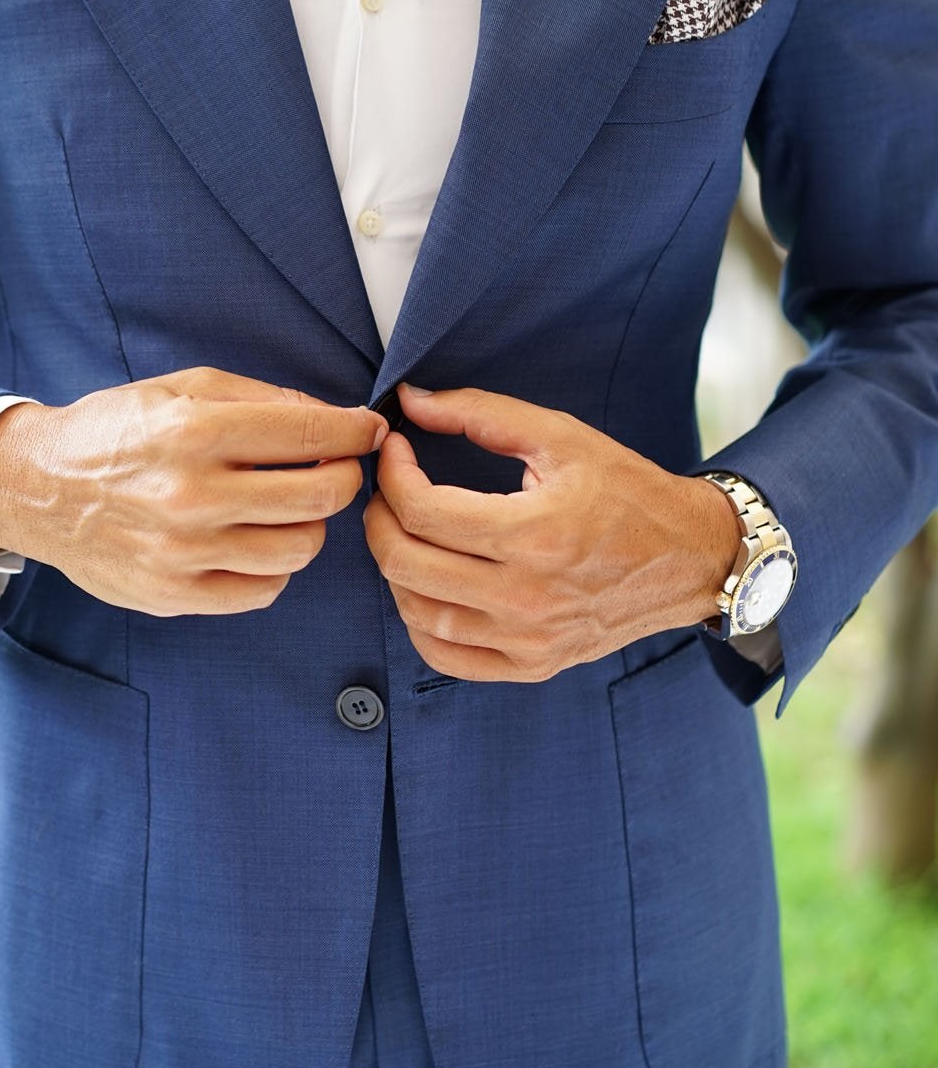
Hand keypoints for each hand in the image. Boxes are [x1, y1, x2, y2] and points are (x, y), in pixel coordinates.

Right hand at [0, 366, 387, 616]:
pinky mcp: (175, 594)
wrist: (36, 488)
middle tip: (337, 468)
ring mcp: (184, 552)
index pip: (310, 431)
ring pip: (300, 548)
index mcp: (195, 430)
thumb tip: (332, 417)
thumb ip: (260, 398)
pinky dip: (276, 566)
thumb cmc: (115, 432)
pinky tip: (258, 540)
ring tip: (292, 506)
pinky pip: (264, 589)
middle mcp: (192, 494)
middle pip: (320, 495)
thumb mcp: (181, 388)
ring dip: (312, 524)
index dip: (355, 431)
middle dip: (345, 476)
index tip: (370, 431)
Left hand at [363, 383, 742, 681]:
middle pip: (406, 564)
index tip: (397, 451)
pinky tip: (426, 586)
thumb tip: (411, 402)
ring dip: (395, 567)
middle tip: (388, 493)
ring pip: (417, 612)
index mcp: (536, 533)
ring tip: (406, 533)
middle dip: (379, 519)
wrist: (689, 558)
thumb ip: (482, 413)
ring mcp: (528, 639)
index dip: (393, 474)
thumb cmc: (627, 492)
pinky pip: (444, 655)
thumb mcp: (561, 437)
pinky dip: (418, 621)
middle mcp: (528, 596)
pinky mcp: (532, 665)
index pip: (423, 511)